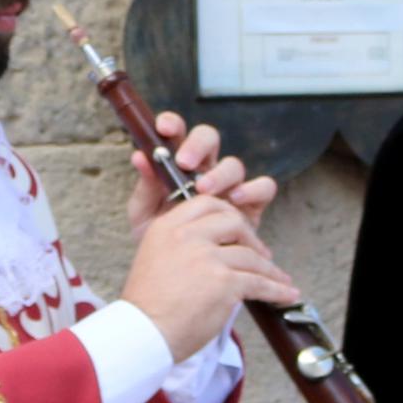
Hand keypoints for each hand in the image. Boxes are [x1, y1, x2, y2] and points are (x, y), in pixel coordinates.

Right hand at [117, 190, 302, 362]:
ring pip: (251, 255)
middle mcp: (187, 237)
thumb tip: (213, 245)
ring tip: (278, 279)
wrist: (143, 334)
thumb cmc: (147, 306)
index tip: (238, 229)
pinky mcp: (224, 282)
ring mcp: (207, 258)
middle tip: (259, 254)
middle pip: (233, 221)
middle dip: (251, 237)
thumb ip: (179, 244)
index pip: (206, 203)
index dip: (228, 213)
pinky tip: (286, 294)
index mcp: (167, 227)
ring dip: (269, 269)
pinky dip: (277, 290)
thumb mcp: (154, 258)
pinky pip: (260, 282)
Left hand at [125, 108, 279, 232]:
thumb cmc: (164, 240)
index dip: (173, 124)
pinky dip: (252, 190)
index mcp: (177, 166)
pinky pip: (263, 187)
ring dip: (219, 174)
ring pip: (233, 164)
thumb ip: (145, 188)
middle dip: (197, 146)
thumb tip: (139, 157)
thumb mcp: (145, 217)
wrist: (185, 277)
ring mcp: (230, 186)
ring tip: (205, 190)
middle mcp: (205, 169)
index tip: (164, 128)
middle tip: (185, 163)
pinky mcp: (252, 205)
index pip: (177, 134)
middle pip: (209, 139)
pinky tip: (236, 201)